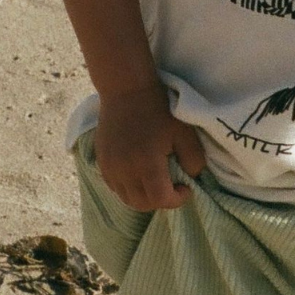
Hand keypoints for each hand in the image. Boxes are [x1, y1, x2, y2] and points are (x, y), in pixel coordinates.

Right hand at [94, 84, 206, 209]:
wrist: (125, 90)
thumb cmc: (158, 109)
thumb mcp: (184, 132)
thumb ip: (193, 158)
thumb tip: (191, 177)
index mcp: (147, 163)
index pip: (160, 199)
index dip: (176, 200)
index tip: (185, 189)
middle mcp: (124, 170)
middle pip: (142, 204)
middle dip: (161, 201)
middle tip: (172, 187)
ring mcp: (110, 167)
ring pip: (126, 198)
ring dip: (144, 197)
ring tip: (156, 183)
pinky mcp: (101, 161)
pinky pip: (115, 187)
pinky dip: (129, 189)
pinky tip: (139, 176)